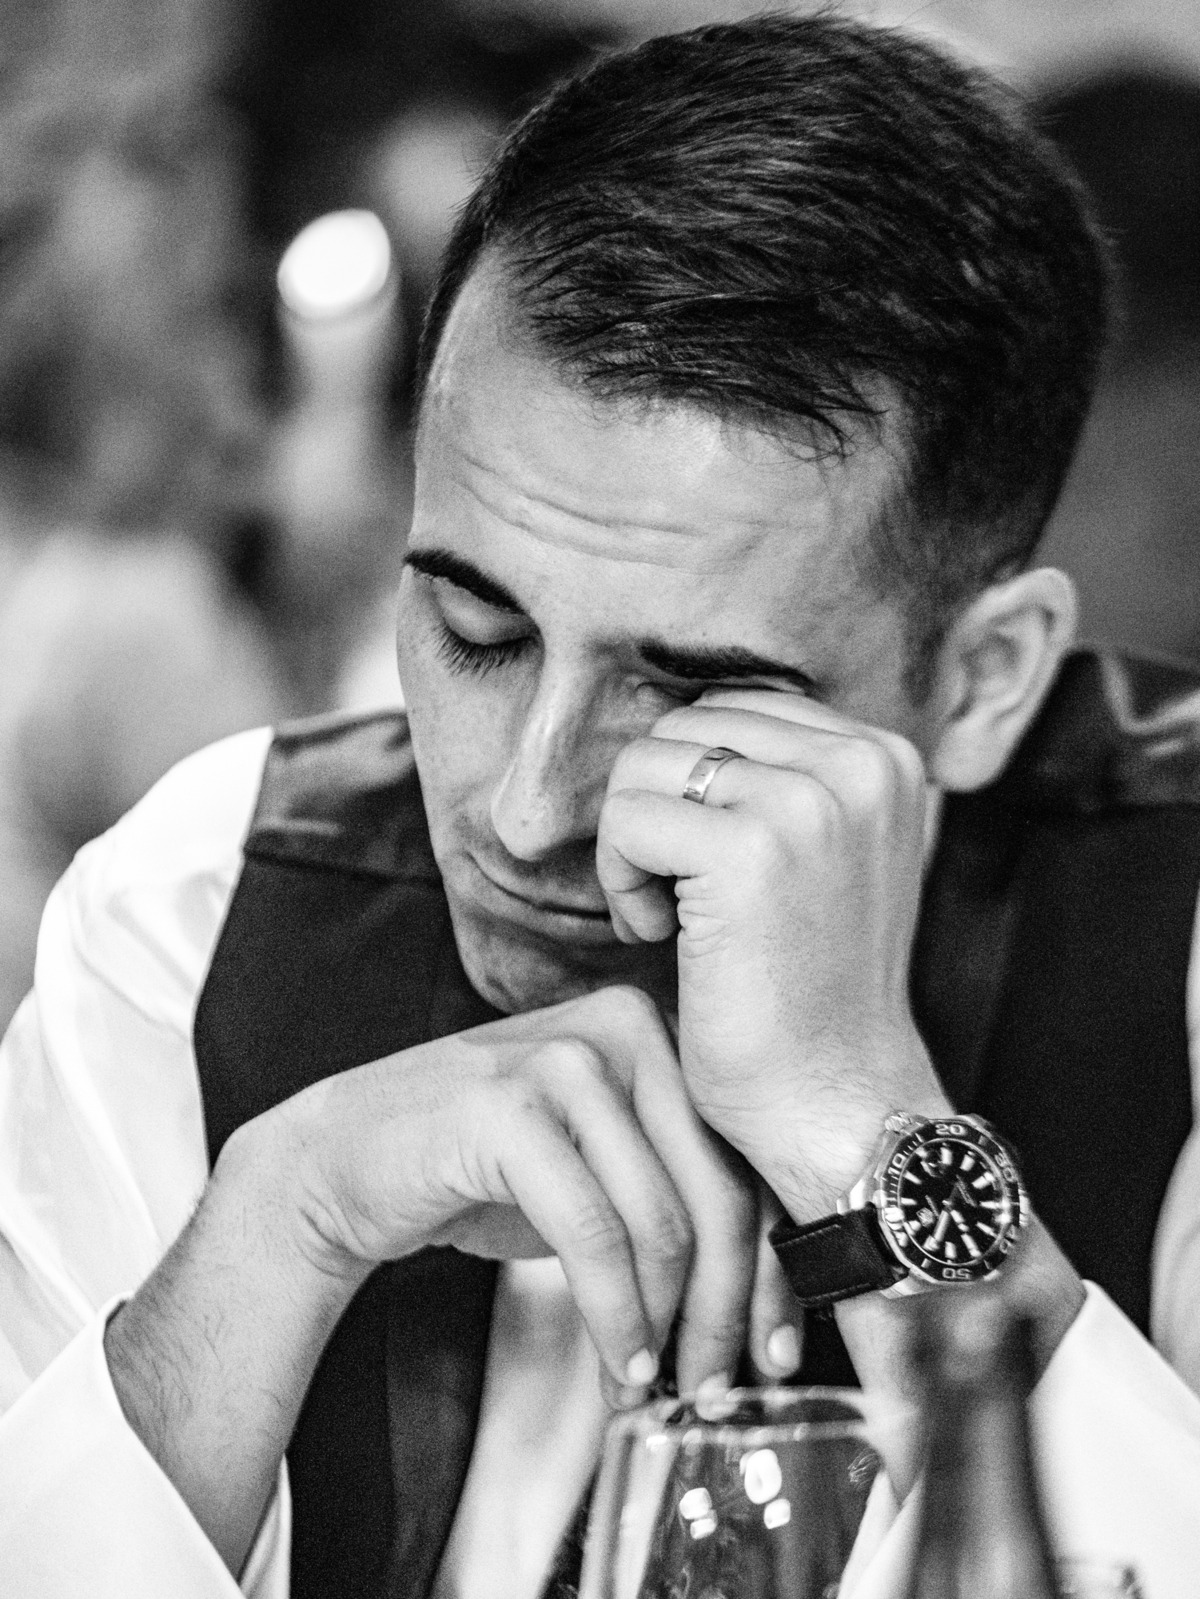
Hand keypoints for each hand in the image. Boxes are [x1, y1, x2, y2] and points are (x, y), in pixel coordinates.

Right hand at [273, 983, 761, 1398]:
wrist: (341, 1160)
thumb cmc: (481, 1168)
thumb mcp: (598, 1166)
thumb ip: (673, 1193)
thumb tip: (766, 1288)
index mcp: (655, 1028)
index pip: (745, 1157)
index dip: (774, 1264)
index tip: (774, 1344)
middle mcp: (621, 1026)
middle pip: (719, 1191)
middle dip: (728, 1308)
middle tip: (715, 1384)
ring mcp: (563, 1060)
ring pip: (662, 1221)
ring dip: (667, 1325)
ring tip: (650, 1381)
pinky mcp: (509, 1108)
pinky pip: (594, 1234)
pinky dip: (615, 1314)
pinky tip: (617, 1360)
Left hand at [596, 689, 951, 1221]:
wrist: (836, 1098)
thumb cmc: (813, 988)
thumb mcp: (830, 854)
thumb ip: (787, 776)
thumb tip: (682, 726)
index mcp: (883, 755)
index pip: (734, 708)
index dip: (698, 789)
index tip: (713, 872)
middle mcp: (859, 762)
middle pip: (684, 726)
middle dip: (661, 810)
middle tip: (681, 900)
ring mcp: (808, 802)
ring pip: (646, 764)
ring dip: (633, 844)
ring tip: (672, 919)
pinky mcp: (748, 850)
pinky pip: (627, 819)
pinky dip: (621, 881)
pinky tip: (659, 937)